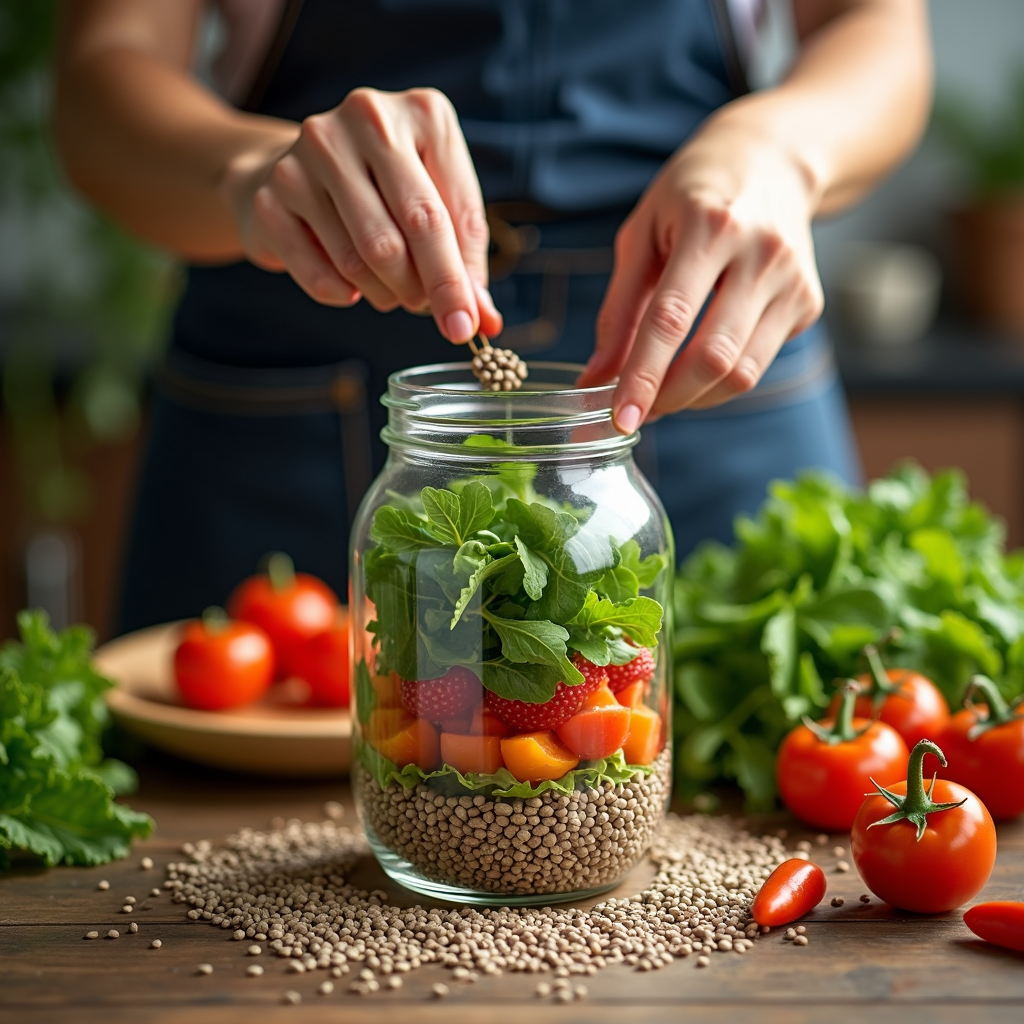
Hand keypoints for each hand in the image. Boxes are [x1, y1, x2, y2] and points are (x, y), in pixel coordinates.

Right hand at [221, 87, 501, 342]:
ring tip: (390, 291)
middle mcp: (367, 119)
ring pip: (366, 258)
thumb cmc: (382, 191)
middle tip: (429, 314)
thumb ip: (463, 260)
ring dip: (387, 294)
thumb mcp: (435, 208)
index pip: (450, 214)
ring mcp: (311, 152)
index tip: (467, 326)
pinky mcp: (271, 195)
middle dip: (428, 288)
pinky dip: (344, 295)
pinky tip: (350, 286)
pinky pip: (321, 275)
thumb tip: (484, 320)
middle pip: (411, 228)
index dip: (460, 280)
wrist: (283, 168)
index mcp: (422, 114)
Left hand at [578, 115, 823, 430]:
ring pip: (742, 373)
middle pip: (714, 356)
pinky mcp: (808, 303)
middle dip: (669, 398)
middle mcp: (761, 253)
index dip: (643, 377)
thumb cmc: (693, 195)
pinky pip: (759, 364)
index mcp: (709, 226)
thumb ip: (618, 310)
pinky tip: (698, 364)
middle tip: (637, 411)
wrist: (772, 160)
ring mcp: (793, 280)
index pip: (671, 320)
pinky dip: (720, 381)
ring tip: (663, 394)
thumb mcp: (641, 234)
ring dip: (694, 399)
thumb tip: (596, 379)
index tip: (619, 418)